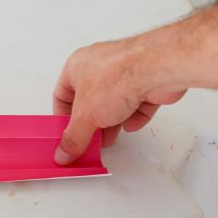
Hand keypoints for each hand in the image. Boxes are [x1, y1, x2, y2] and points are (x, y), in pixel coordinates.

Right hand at [53, 35, 185, 164]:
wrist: (156, 70)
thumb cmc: (116, 77)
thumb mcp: (85, 117)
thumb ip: (74, 138)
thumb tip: (64, 152)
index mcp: (76, 66)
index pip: (61, 94)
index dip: (62, 117)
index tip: (66, 134)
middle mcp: (99, 66)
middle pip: (88, 100)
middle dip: (89, 123)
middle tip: (87, 140)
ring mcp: (124, 72)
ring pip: (113, 102)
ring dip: (111, 123)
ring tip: (108, 139)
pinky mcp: (147, 80)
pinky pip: (137, 102)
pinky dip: (134, 116)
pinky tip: (131, 126)